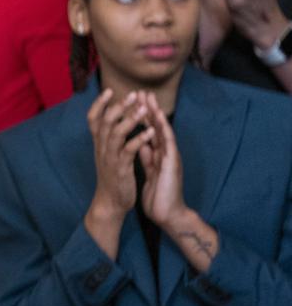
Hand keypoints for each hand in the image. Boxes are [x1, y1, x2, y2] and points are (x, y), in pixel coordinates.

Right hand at [88, 89, 154, 220]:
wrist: (110, 202)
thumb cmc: (112, 177)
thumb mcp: (107, 155)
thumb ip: (109, 138)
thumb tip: (114, 121)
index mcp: (99, 144)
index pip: (93, 119)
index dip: (99, 104)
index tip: (109, 91)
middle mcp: (101, 148)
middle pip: (105, 121)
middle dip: (119, 106)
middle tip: (133, 95)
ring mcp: (110, 158)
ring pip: (116, 133)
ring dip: (130, 120)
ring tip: (144, 110)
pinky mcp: (120, 168)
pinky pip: (128, 150)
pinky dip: (139, 139)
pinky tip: (150, 132)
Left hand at [137, 93, 188, 229]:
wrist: (167, 214)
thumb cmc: (159, 194)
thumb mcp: (149, 171)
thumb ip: (147, 156)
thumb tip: (141, 143)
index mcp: (158, 154)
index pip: (149, 131)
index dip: (142, 116)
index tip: (133, 101)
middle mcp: (166, 152)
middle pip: (157, 127)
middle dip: (149, 109)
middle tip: (141, 91)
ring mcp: (170, 157)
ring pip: (163, 131)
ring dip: (157, 115)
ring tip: (150, 100)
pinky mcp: (172, 164)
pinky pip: (168, 144)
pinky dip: (163, 131)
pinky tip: (159, 120)